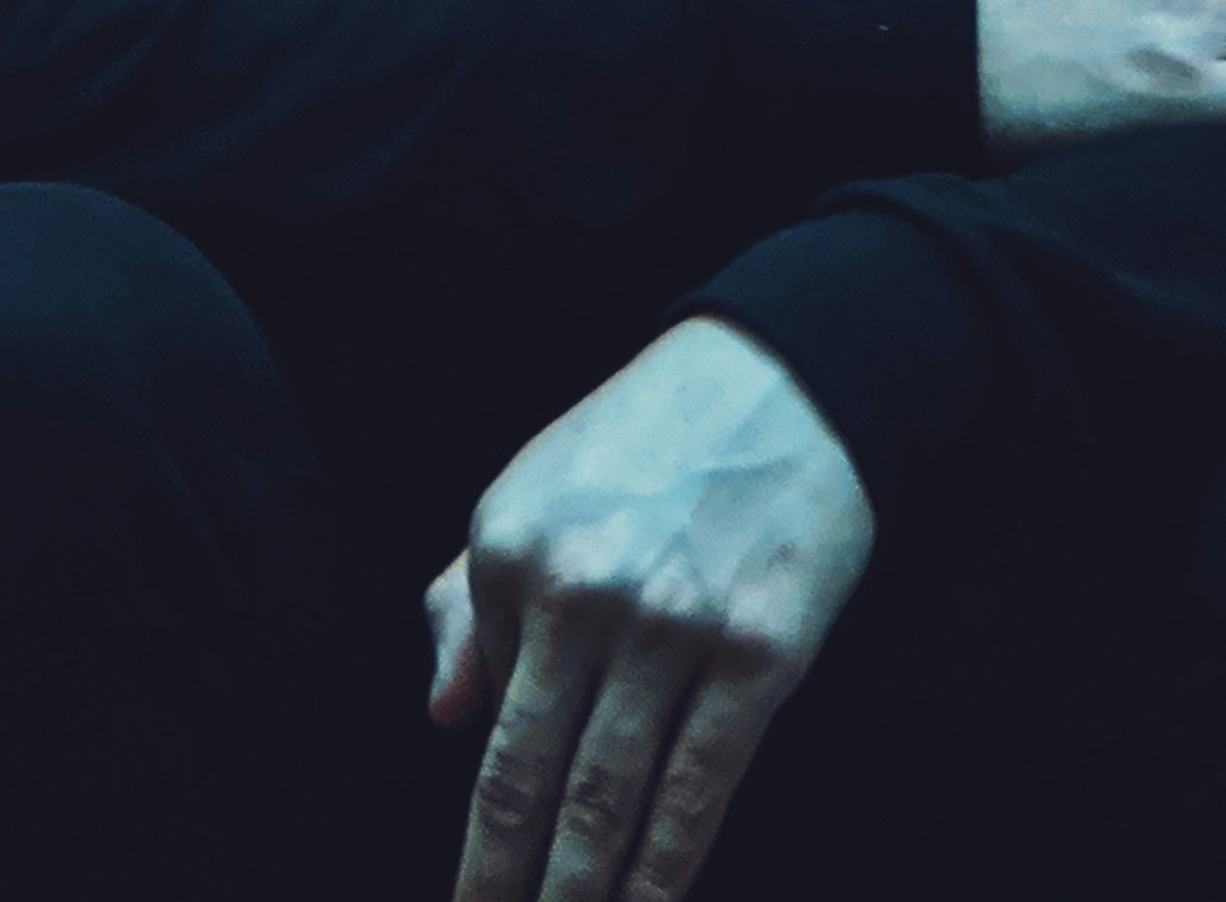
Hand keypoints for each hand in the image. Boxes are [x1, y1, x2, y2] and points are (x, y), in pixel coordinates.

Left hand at [421, 316, 871, 901]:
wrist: (781, 375)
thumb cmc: (647, 442)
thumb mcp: (530, 493)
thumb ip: (470, 601)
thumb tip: (444, 716)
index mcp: (508, 553)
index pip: (484, 724)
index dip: (478, 834)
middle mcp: (578, 592)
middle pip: (528, 781)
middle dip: (505, 886)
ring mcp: (670, 627)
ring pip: (608, 798)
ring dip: (580, 896)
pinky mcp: (756, 652)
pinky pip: (700, 786)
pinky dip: (665, 867)